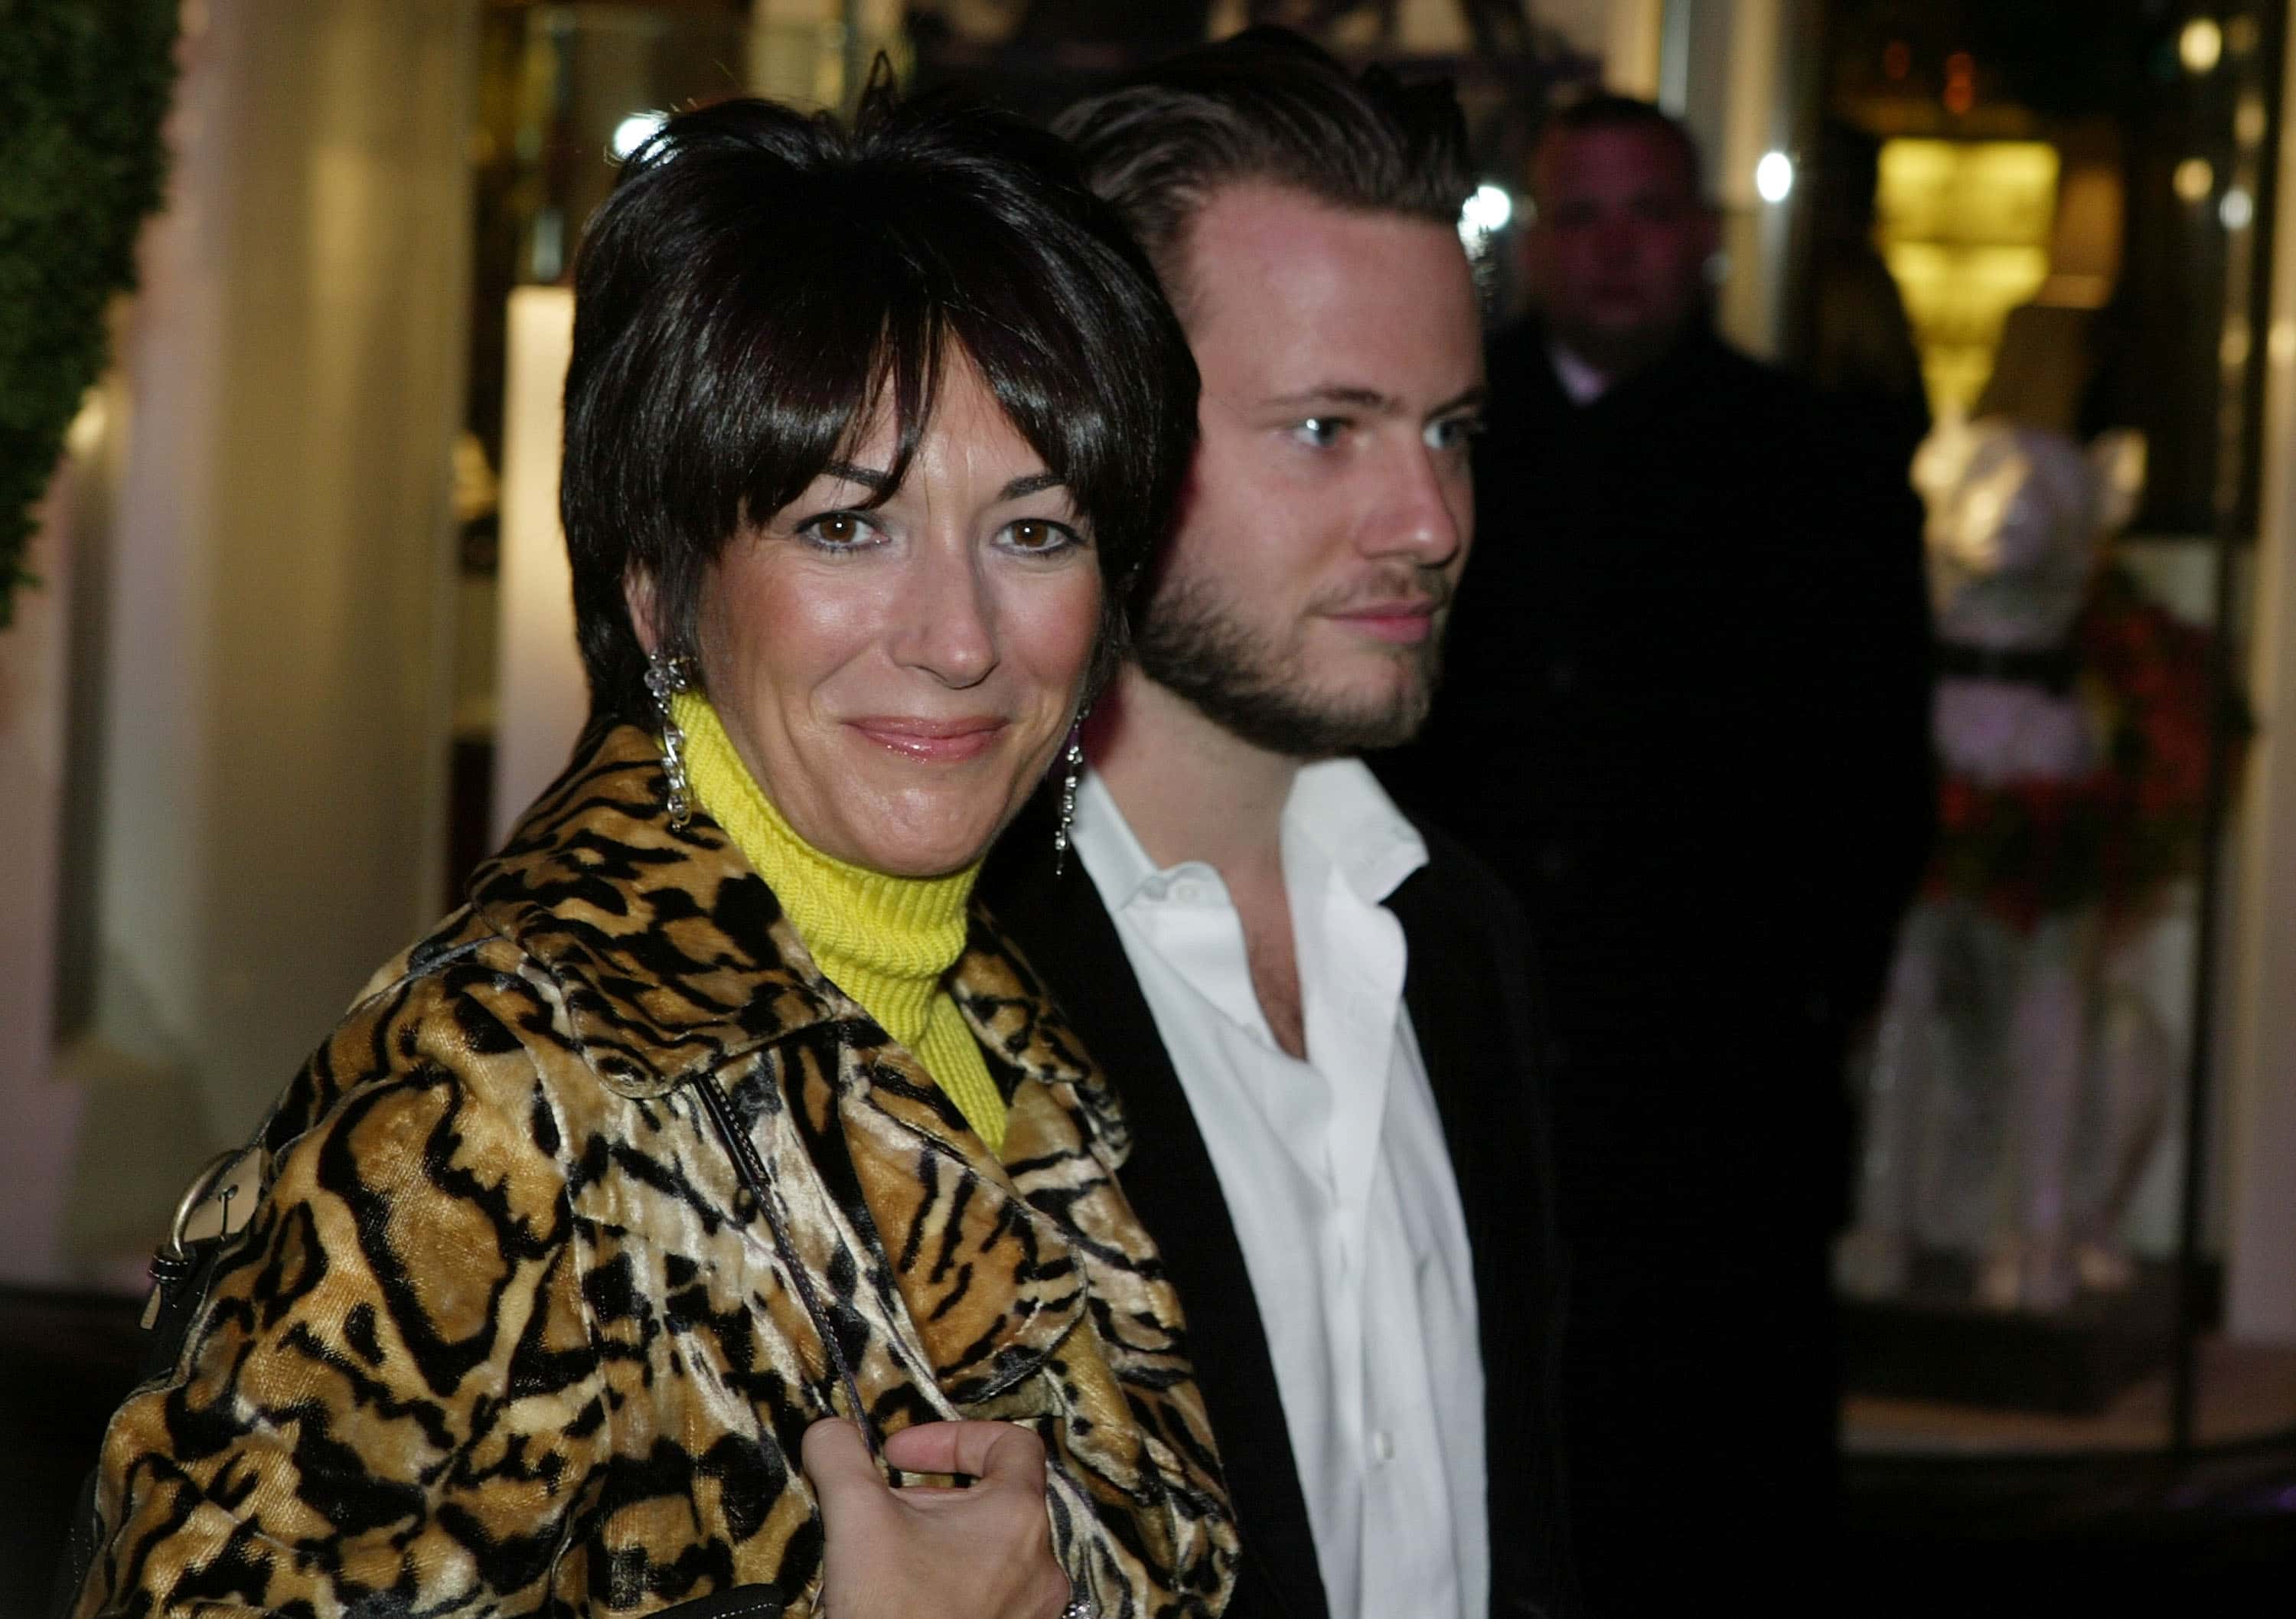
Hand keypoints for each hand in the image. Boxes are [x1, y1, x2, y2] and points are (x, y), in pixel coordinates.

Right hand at [802, 1418, 1073, 1618]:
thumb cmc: (894, 1614)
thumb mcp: (856, 1517)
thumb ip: (841, 1457)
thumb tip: (830, 1432)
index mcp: (1018, 1517)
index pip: (1011, 1443)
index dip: (951, 1437)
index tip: (901, 1456)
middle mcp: (1040, 1563)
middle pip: (993, 1497)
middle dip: (930, 1494)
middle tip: (883, 1512)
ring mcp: (1032, 1608)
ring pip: (989, 1549)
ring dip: (938, 1539)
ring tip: (890, 1557)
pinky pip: (990, 1592)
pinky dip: (951, 1581)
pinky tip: (908, 1596)